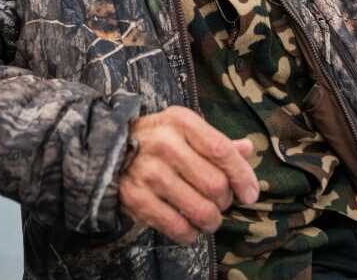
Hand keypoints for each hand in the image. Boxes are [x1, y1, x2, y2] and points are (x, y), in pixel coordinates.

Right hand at [119, 106, 259, 244]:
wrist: (106, 150)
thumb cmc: (155, 139)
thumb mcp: (184, 130)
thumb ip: (216, 141)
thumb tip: (250, 149)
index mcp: (180, 121)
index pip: (221, 151)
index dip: (242, 176)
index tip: (250, 194)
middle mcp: (164, 143)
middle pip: (215, 184)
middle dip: (225, 200)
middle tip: (220, 202)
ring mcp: (148, 172)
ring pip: (200, 209)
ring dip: (211, 221)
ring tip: (208, 218)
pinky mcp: (136, 198)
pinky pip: (177, 226)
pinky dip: (190, 234)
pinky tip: (190, 229)